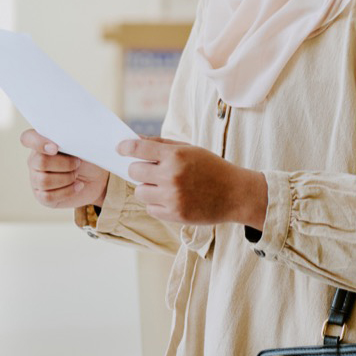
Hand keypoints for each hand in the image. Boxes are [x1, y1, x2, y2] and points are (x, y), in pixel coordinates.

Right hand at [22, 129, 109, 208]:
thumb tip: (62, 141)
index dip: (38, 142)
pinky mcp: (42, 196)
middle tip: (78, 164)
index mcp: (42, 143)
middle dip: (65, 164)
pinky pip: (48, 196)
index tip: (56, 148)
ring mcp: (36, 179)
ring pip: (44, 181)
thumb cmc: (88, 158)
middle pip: (40, 162)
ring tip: (77, 175)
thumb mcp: (81, 146)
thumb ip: (69, 140)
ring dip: (67, 178)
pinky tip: (78, 186)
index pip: (27, 138)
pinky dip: (68, 191)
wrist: (98, 179)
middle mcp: (35, 161)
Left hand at [120, 137, 267, 228]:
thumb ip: (162, 144)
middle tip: (150, 171)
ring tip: (163, 186)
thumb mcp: (190, 149)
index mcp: (176, 155)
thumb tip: (135, 140)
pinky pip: (150, 208)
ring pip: (140, 192)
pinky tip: (172, 199)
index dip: (125, 147)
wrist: (236, 193)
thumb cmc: (212, 168)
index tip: (119, 148)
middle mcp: (171, 176)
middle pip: (134, 171)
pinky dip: (157, 204)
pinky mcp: (174, 215)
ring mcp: (172, 197)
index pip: (139, 148)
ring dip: (147, 188)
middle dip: (139, 170)